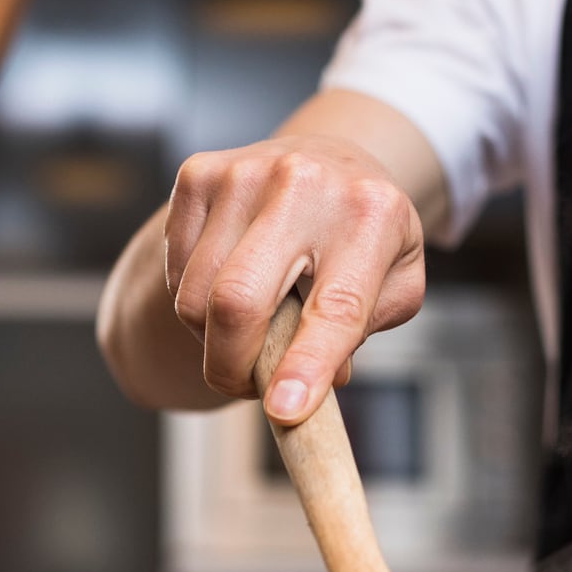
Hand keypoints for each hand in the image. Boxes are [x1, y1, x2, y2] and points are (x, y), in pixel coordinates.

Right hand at [162, 135, 425, 423]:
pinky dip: (196, 300)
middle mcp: (304, 183)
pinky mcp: (198, 174)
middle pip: (237, 302)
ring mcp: (243, 173)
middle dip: (231, 366)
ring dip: (213, 337)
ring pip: (197, 297)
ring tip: (250, 328)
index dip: (306, 365)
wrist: (329, 160)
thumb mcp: (395, 284)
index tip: (283, 411)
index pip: (335, 308)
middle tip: (246, 387)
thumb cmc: (364, 235)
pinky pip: (177, 273)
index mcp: (371, 214)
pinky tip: (229, 283)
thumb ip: (362, 334)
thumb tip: (315, 379)